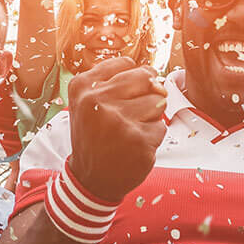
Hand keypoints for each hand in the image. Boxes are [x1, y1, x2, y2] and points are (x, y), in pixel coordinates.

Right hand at [67, 57, 167, 201]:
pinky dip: (152, 137)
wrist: (91, 179)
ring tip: (129, 132)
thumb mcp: (89, 102)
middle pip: (146, 77)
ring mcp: (118, 120)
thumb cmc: (96, 136)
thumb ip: (116, 81)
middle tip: (130, 115)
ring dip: (150, 117)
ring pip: (158, 101)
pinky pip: (161, 126)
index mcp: (83, 86)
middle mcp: (96, 100)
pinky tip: (133, 147)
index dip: (132, 80)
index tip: (121, 97)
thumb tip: (158, 80)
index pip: (127, 63)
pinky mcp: (138, 140)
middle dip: (147, 94)